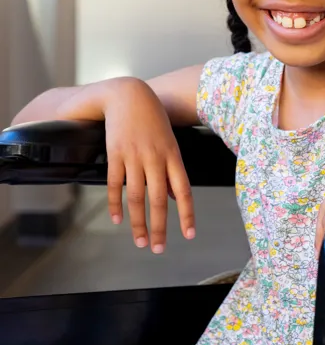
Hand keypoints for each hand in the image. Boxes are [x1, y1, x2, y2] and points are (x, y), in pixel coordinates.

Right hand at [103, 78, 194, 252]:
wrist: (127, 95)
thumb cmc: (152, 118)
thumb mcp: (169, 141)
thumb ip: (171, 170)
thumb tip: (174, 196)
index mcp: (173, 156)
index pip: (184, 191)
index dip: (187, 214)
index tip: (189, 235)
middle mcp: (155, 159)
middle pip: (159, 200)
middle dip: (160, 228)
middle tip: (158, 249)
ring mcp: (134, 157)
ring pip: (136, 198)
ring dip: (138, 223)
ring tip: (140, 241)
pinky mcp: (115, 154)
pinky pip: (116, 184)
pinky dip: (116, 204)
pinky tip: (118, 219)